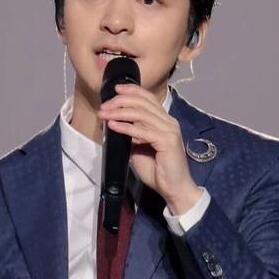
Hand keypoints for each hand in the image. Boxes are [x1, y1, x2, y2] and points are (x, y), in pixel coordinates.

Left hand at [97, 83, 201, 214]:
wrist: (174, 189)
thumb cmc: (157, 171)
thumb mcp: (138, 148)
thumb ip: (130, 135)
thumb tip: (112, 124)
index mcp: (164, 121)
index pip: (148, 98)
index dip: (132, 90)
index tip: (115, 89)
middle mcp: (169, 122)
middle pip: (143, 103)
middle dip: (121, 101)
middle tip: (104, 106)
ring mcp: (169, 130)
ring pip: (141, 114)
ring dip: (119, 112)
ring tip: (104, 114)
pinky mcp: (167, 141)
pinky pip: (142, 131)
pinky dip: (126, 127)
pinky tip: (113, 126)